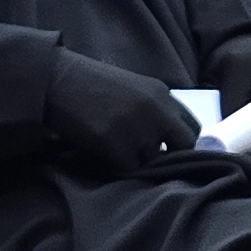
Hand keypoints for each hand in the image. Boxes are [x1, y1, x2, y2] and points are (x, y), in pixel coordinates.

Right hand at [44, 51, 199, 173]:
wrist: (59, 81)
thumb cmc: (92, 84)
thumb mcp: (134, 88)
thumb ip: (155, 109)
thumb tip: (168, 138)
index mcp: (162, 94)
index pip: (192, 127)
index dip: (183, 143)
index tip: (172, 151)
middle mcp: (156, 111)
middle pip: (183, 146)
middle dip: (172, 156)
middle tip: (154, 161)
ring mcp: (137, 128)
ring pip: (153, 160)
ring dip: (141, 162)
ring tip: (121, 153)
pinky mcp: (114, 144)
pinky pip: (129, 169)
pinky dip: (120, 167)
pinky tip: (106, 156)